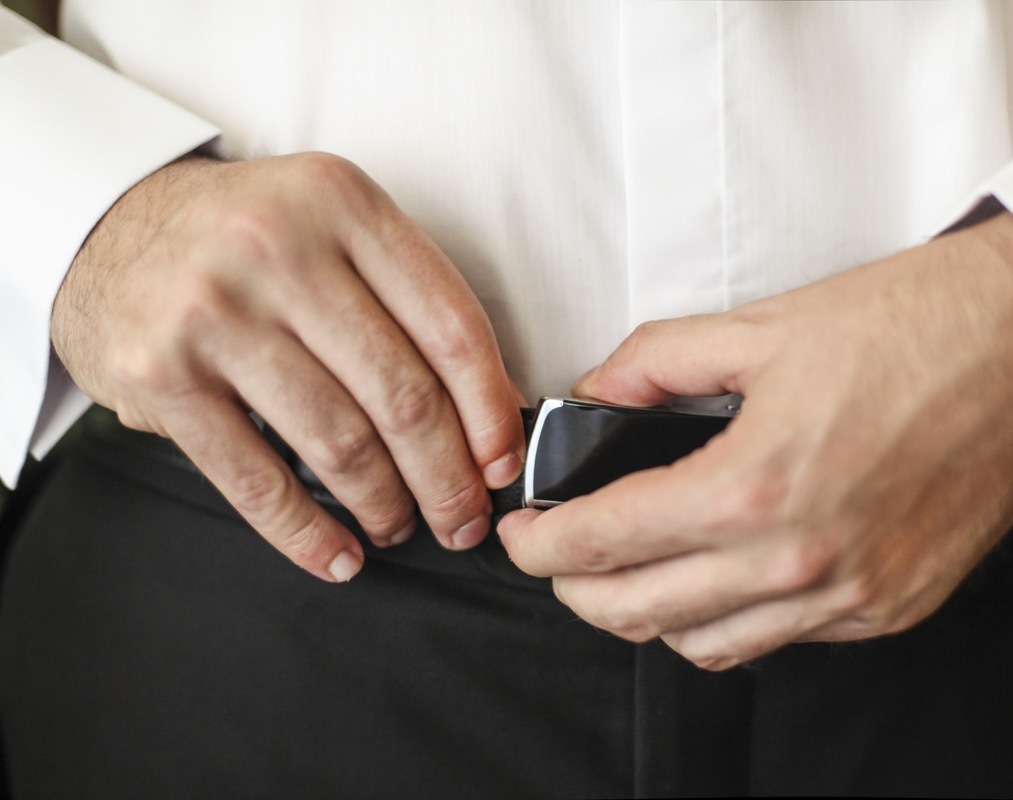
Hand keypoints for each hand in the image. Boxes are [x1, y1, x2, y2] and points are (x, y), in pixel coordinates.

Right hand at [53, 153, 524, 581]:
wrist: (102, 225)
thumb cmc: (243, 238)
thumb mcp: (330, 226)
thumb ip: (406, 297)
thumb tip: (490, 410)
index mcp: (342, 203)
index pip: (450, 326)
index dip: (490, 411)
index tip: (503, 464)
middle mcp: (277, 248)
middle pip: (401, 394)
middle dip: (447, 477)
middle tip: (462, 519)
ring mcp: (212, 312)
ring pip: (338, 442)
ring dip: (385, 505)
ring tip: (402, 526)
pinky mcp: (158, 375)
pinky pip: (256, 479)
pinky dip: (307, 533)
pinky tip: (338, 556)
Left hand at [499, 212, 1012, 668]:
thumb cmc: (913, 328)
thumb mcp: (762, 328)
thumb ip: (657, 364)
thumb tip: (599, 393)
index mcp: (754, 485)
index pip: (607, 543)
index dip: (544, 547)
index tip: (525, 538)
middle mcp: (800, 559)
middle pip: (642, 614)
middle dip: (580, 592)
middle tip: (563, 559)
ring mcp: (852, 596)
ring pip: (709, 646)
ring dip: (654, 615)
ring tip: (638, 570)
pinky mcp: (893, 607)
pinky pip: (784, 639)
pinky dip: (735, 617)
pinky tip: (728, 573)